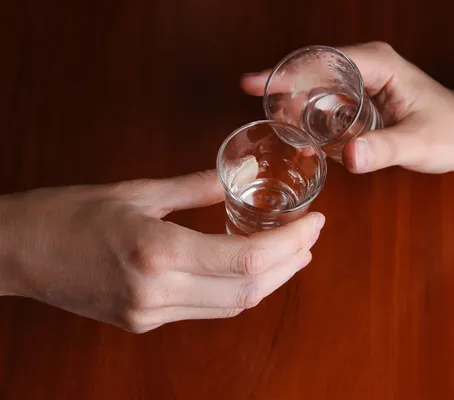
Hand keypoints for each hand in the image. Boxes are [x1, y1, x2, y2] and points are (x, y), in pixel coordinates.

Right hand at [0, 170, 324, 332]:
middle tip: (313, 236)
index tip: (316, 222)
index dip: (291, 243)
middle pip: (249, 289)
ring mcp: (151, 314)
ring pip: (232, 306)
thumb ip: (195, 188)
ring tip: (295, 254)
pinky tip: (252, 268)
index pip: (246, 258)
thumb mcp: (137, 191)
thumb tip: (238, 178)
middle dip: (290, 263)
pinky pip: (208, 310)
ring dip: (270, 280)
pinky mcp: (144, 322)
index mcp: (156, 252)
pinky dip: (239, 290)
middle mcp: (157, 292)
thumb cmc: (68, 214)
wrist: (17, 253)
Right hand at [241, 42, 453, 173]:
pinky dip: (309, 117)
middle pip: (311, 72)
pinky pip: (326, 103)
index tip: (253, 85)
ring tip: (279, 128)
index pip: (321, 62)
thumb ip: (384, 149)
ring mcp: (362, 81)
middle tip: (264, 115)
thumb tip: (347, 157)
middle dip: (283, 91)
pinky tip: (301, 136)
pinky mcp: (361, 98)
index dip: (285, 73)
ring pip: (315, 87)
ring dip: (294, 106)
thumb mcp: (419, 143)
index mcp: (377, 64)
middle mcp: (365, 66)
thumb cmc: (451, 131)